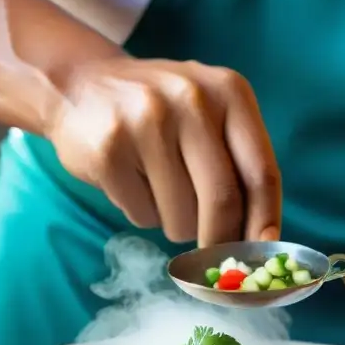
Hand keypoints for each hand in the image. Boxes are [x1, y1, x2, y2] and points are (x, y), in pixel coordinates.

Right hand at [50, 57, 281, 245]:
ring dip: (176, 226)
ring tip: (160, 193)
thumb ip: (239, 165)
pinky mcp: (109, 150)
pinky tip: (132, 184)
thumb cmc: (161, 113)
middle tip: (212, 258)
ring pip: (181, 216)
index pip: (261, 172)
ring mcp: (146, 122)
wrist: (79, 86)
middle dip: (220, 241)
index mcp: (229, 91)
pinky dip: (143, 215)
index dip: (266, 222)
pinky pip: (143, 215)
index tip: (264, 254)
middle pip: (223, 200)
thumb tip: (260, 241)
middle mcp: (192, 100)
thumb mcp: (209, 116)